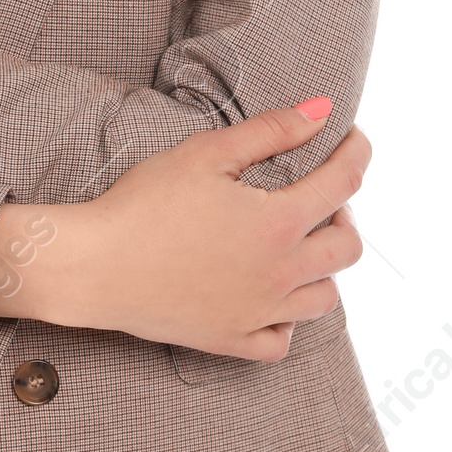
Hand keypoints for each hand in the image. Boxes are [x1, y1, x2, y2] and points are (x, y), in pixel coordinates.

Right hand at [0, 101, 366, 359]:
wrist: (94, 265)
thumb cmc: (144, 204)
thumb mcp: (207, 153)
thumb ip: (270, 130)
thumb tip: (321, 110)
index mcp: (278, 222)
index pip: (343, 184)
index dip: (356, 154)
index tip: (353, 139)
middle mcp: (280, 273)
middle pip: (348, 248)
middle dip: (344, 214)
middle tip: (320, 196)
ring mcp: (259, 313)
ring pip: (325, 299)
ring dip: (322, 267)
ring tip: (297, 245)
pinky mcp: (231, 340)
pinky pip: (282, 341)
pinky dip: (287, 320)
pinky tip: (270, 296)